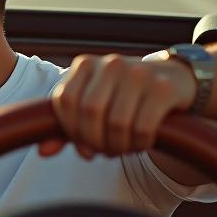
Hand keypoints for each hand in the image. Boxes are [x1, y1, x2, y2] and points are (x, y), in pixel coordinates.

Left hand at [40, 53, 196, 158]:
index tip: (82, 143)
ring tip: (120, 149)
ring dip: (117, 146)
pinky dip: (139, 144)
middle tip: (102, 151)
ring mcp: (139, 73)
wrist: (172, 78)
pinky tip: (140, 144)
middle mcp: (111, 64)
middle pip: (89, 112)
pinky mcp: (163, 88)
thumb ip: (66, 127)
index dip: (69, 129)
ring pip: (117, 123)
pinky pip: (143, 128)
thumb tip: (43, 152)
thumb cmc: (123, 96)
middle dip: (94, 140)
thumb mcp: (92, 104)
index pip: (64, 101)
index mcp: (86, 64)